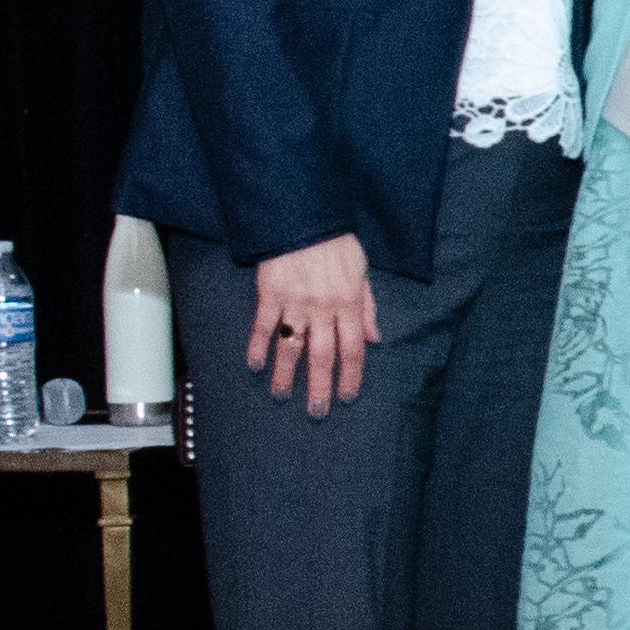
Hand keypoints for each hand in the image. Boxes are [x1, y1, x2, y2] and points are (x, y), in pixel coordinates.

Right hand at [248, 233, 377, 414]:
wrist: (304, 217)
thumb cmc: (336, 244)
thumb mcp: (362, 271)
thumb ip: (367, 307)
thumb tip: (375, 339)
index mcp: (349, 303)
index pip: (353, 348)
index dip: (351, 376)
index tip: (346, 397)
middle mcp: (323, 308)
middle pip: (323, 355)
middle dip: (321, 386)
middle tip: (317, 411)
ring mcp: (295, 302)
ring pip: (292, 346)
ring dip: (287, 374)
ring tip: (282, 395)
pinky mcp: (270, 293)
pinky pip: (263, 326)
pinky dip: (257, 346)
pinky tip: (254, 365)